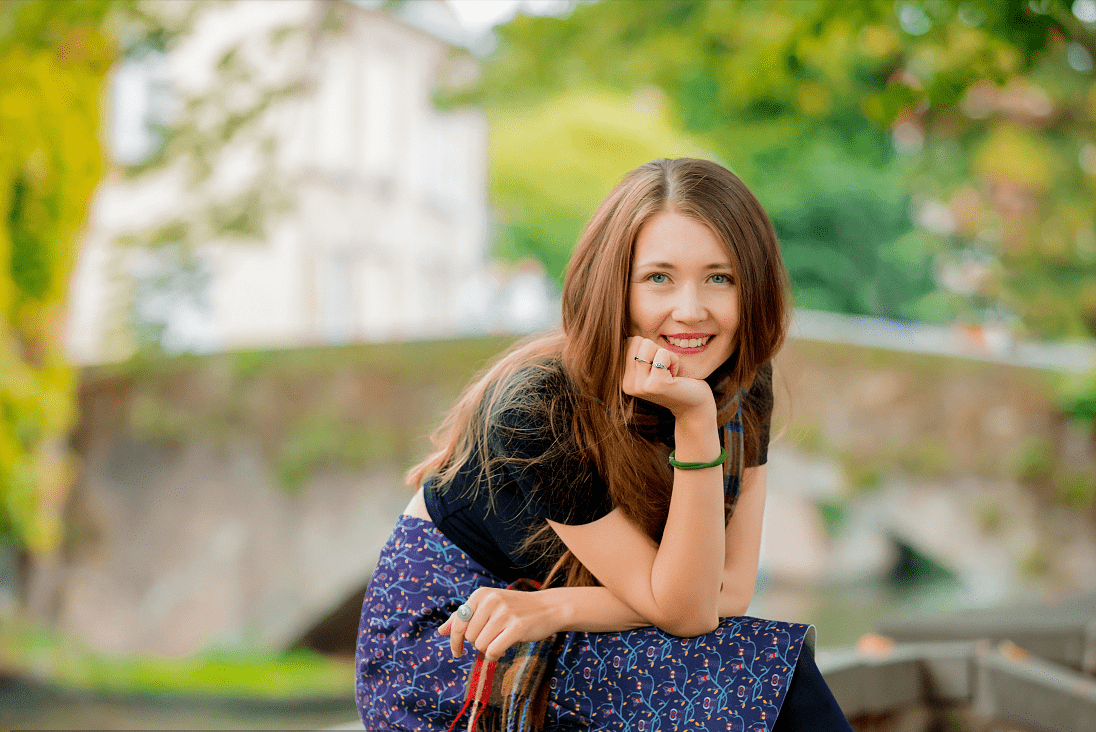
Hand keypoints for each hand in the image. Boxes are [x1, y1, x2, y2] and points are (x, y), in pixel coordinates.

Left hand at [438, 587, 559, 660]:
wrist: (547, 608)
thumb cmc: (514, 609)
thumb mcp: (488, 606)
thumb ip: (463, 617)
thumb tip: (440, 631)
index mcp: (481, 594)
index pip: (458, 622)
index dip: (454, 641)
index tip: (456, 652)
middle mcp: (491, 600)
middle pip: (469, 636)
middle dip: (477, 642)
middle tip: (492, 637)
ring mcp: (504, 613)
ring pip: (480, 645)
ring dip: (488, 649)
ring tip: (500, 639)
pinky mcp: (516, 627)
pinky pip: (493, 651)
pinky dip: (494, 655)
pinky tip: (502, 649)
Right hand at [623, 336, 714, 417]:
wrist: (692, 405)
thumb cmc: (674, 381)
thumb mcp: (651, 367)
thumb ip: (638, 353)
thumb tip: (633, 338)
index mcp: (624, 380)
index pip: (628, 343)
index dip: (648, 348)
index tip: (657, 367)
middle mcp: (628, 385)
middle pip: (636, 342)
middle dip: (655, 350)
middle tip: (664, 369)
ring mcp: (641, 386)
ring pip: (647, 345)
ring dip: (665, 354)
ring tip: (669, 372)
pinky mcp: (656, 384)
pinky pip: (663, 354)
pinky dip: (674, 360)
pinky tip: (676, 376)